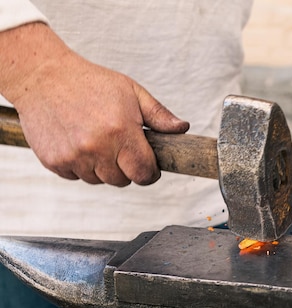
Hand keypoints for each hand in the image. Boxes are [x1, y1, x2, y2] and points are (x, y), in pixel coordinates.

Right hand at [0, 23, 188, 185]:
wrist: (42, 77)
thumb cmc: (90, 82)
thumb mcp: (131, 92)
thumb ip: (159, 115)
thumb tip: (182, 129)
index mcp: (120, 131)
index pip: (144, 173)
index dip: (150, 171)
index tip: (148, 163)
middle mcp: (97, 148)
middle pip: (123, 180)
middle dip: (126, 167)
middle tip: (119, 145)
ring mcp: (73, 157)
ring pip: (99, 180)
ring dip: (102, 167)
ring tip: (96, 139)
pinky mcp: (55, 162)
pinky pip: (76, 177)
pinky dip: (80, 165)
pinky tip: (78, 142)